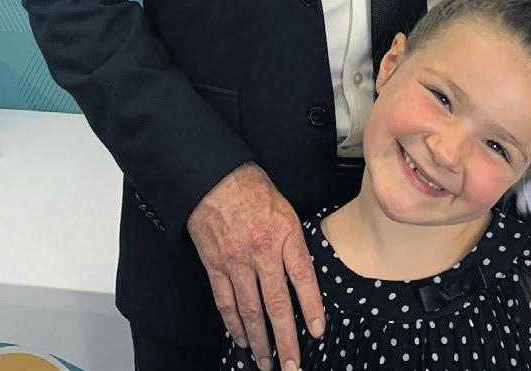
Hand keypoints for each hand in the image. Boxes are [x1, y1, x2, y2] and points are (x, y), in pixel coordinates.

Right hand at [188, 163, 323, 370]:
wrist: (213, 177)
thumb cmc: (251, 189)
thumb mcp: (286, 209)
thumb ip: (294, 243)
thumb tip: (304, 276)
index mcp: (284, 234)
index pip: (303, 278)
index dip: (311, 308)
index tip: (317, 331)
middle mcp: (261, 251)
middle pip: (277, 304)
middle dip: (286, 340)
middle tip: (292, 365)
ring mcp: (236, 261)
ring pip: (250, 310)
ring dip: (260, 340)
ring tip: (267, 362)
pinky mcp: (215, 265)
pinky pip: (225, 302)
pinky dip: (234, 325)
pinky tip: (242, 340)